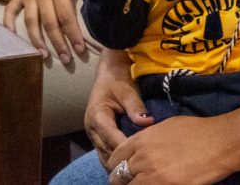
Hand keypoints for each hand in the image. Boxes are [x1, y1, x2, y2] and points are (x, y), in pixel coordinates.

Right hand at [3, 0, 84, 63]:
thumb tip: (97, 1)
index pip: (67, 16)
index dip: (73, 34)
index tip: (80, 50)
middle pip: (50, 23)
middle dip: (59, 43)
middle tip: (66, 59)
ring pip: (31, 21)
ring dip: (37, 40)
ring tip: (44, 55)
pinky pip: (11, 9)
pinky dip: (8, 22)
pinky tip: (10, 35)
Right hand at [87, 50, 154, 166]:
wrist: (109, 74)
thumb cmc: (118, 81)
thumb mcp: (127, 91)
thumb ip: (135, 106)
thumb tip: (147, 121)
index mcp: (96, 115)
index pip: (110, 136)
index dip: (124, 145)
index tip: (140, 151)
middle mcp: (92, 128)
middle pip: (106, 149)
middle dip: (122, 157)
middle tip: (141, 161)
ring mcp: (94, 134)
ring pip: (104, 155)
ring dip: (118, 160)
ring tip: (136, 164)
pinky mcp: (99, 137)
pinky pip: (106, 152)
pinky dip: (116, 158)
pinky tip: (129, 162)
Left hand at [107, 113, 239, 184]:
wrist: (220, 142)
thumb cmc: (198, 131)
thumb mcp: (167, 127)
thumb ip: (147, 139)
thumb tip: (138, 149)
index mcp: (141, 140)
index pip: (114, 158)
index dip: (116, 166)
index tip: (121, 171)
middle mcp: (141, 158)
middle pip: (116, 177)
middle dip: (120, 181)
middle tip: (129, 182)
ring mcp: (152, 176)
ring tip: (143, 184)